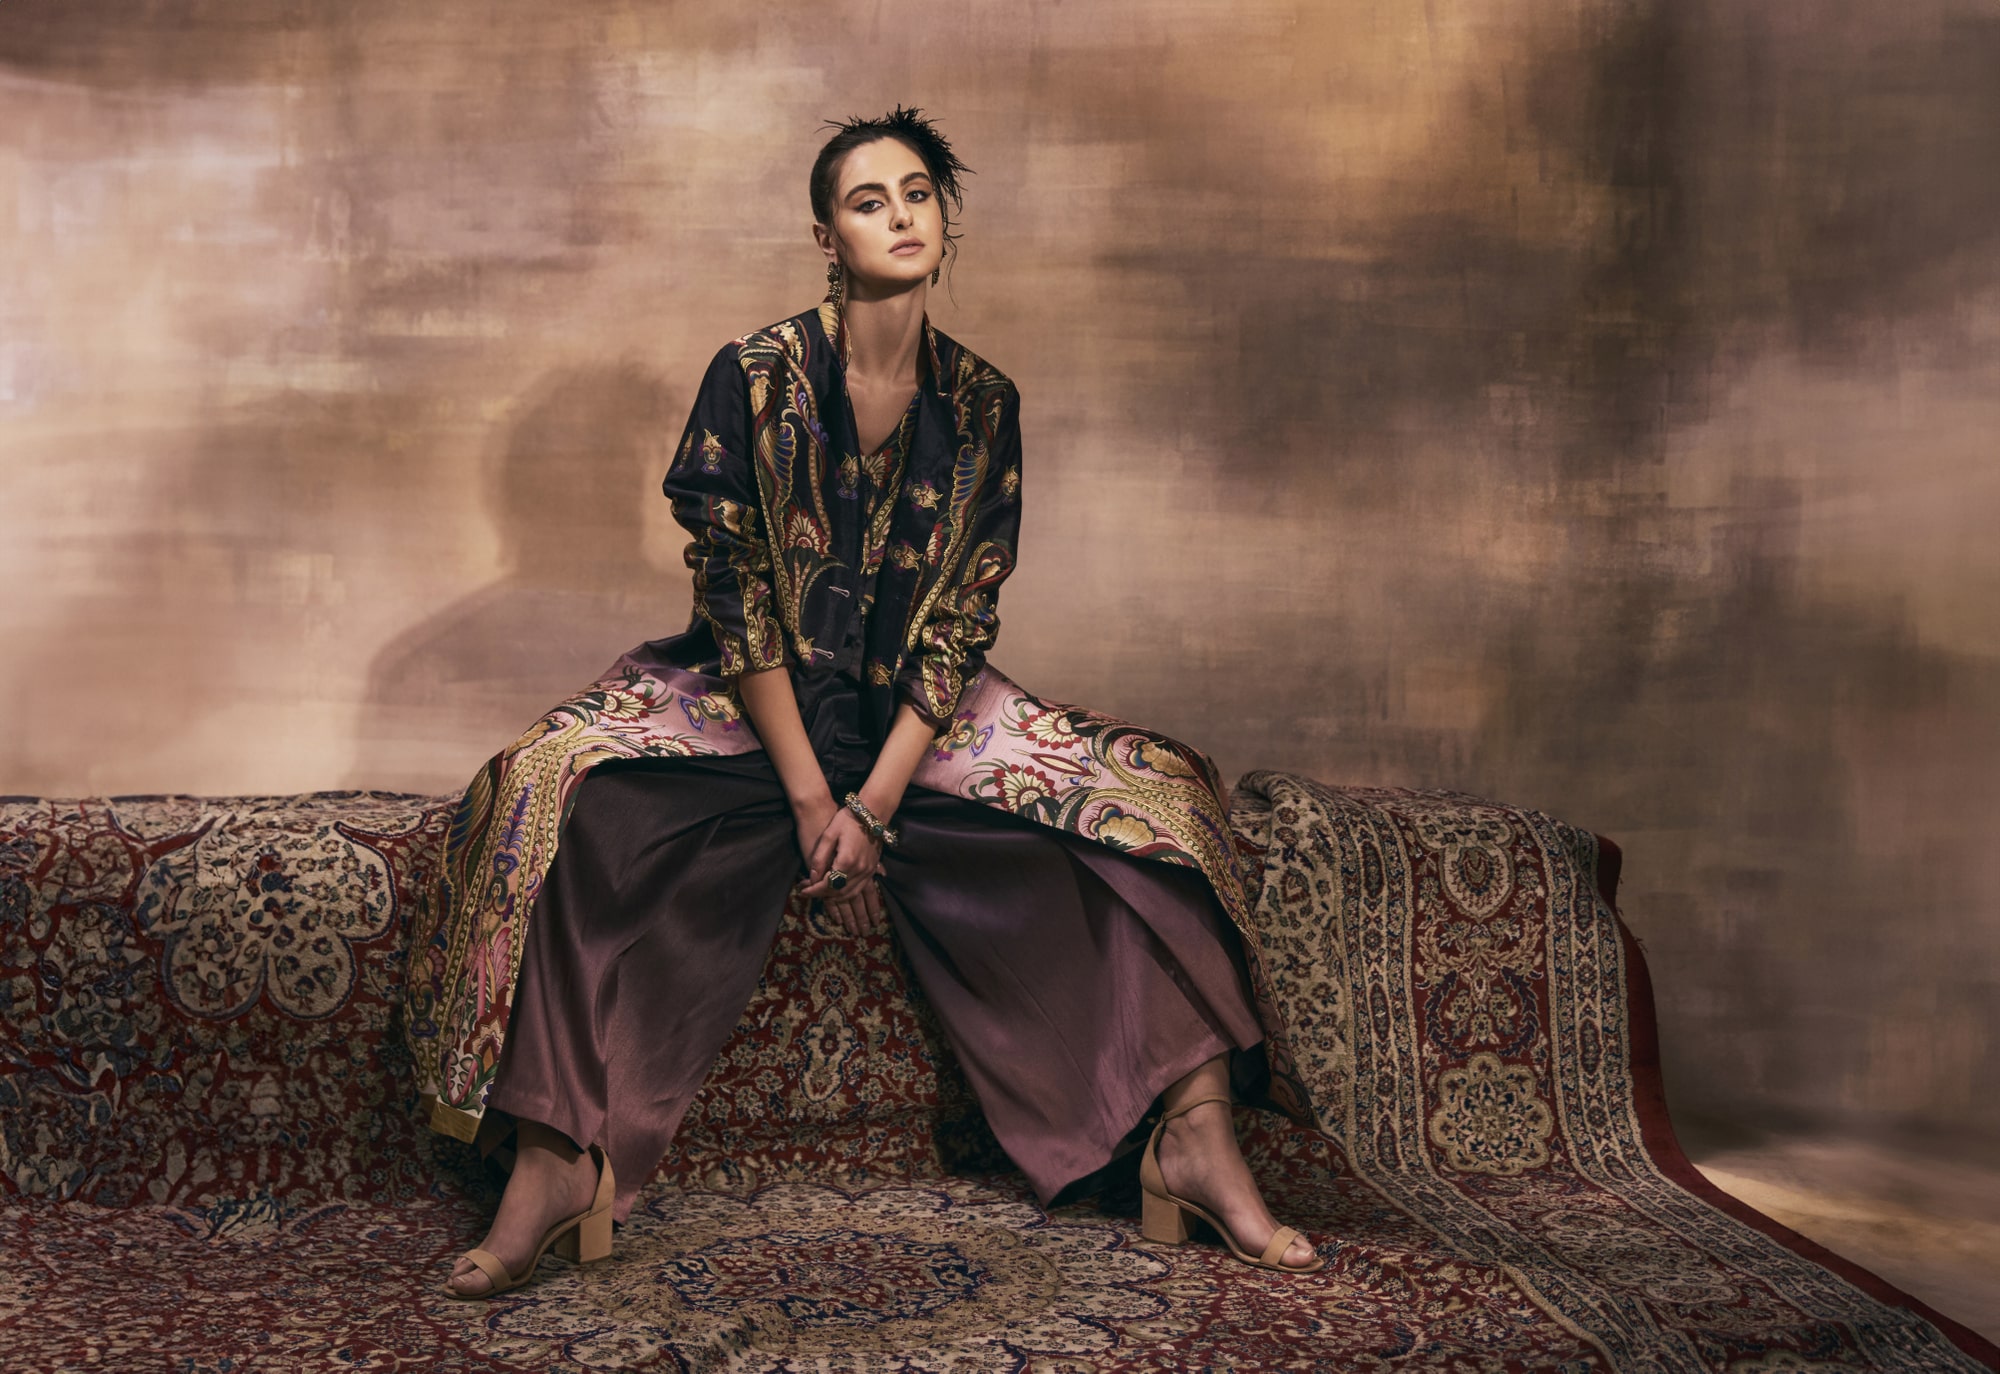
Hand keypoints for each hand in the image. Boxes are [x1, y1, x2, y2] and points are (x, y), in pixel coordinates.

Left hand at [796, 807, 887, 936]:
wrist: (872, 812)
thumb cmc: (847, 820)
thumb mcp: (828, 835)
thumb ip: (819, 858)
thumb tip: (812, 878)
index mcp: (846, 861)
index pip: (827, 884)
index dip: (813, 890)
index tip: (802, 891)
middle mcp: (859, 870)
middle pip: (838, 892)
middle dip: (822, 896)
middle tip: (809, 893)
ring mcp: (868, 871)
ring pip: (851, 894)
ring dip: (837, 899)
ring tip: (824, 897)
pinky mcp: (873, 869)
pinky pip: (861, 889)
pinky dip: (849, 895)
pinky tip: (842, 896)